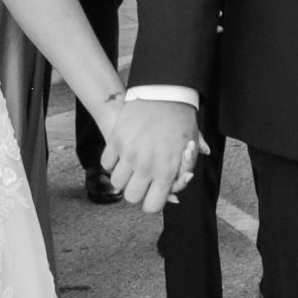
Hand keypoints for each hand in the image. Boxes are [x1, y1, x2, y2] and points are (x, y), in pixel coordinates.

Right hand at [104, 96, 199, 215]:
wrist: (163, 91)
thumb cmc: (180, 118)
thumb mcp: (191, 143)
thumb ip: (187, 164)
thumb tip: (187, 177)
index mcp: (166, 172)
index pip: (152, 206)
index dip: (151, 203)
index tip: (152, 194)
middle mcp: (146, 166)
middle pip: (131, 197)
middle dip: (135, 191)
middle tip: (140, 179)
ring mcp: (129, 154)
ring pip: (116, 182)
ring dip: (122, 176)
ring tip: (129, 167)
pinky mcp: (116, 140)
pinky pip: (106, 163)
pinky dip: (111, 161)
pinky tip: (120, 155)